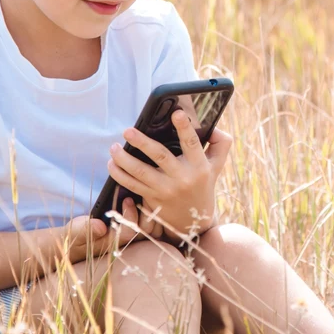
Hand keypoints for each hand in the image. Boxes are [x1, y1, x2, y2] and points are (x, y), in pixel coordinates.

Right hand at [65, 198, 163, 262]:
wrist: (79, 241)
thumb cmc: (78, 235)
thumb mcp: (77, 231)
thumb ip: (86, 229)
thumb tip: (99, 226)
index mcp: (114, 243)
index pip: (130, 232)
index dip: (131, 215)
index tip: (126, 200)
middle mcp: (128, 242)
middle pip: (148, 230)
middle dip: (146, 212)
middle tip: (142, 195)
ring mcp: (135, 238)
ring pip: (154, 228)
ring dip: (152, 211)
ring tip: (146, 195)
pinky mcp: (138, 230)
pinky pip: (154, 224)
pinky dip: (154, 211)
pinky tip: (148, 198)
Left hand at [107, 110, 232, 241]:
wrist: (194, 221)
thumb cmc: (204, 183)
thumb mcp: (217, 165)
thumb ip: (221, 143)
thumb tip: (213, 126)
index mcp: (199, 166)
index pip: (192, 144)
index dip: (185, 128)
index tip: (177, 113)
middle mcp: (182, 178)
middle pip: (160, 156)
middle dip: (142, 142)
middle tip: (128, 131)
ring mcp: (165, 190)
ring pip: (140, 173)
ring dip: (124, 159)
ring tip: (114, 147)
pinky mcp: (152, 199)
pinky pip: (132, 185)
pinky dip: (119, 174)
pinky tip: (112, 163)